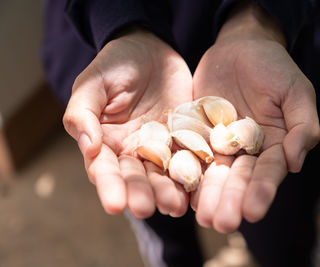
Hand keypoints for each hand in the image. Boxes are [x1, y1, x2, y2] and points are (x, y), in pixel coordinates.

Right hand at [63, 30, 191, 217]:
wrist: (149, 49)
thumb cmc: (114, 65)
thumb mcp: (92, 84)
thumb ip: (83, 114)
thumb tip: (88, 148)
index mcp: (106, 143)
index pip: (105, 169)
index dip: (109, 187)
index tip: (115, 204)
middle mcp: (133, 151)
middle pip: (136, 178)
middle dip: (141, 195)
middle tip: (147, 210)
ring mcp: (161, 147)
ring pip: (164, 174)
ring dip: (168, 191)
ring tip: (175, 206)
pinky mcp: (185, 138)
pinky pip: (190, 157)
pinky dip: (194, 173)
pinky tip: (198, 188)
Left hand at [191, 2, 319, 232]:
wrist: (240, 47)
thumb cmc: (274, 67)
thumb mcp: (296, 91)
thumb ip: (302, 126)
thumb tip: (294, 163)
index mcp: (274, 145)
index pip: (267, 172)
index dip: (261, 191)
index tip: (253, 212)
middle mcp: (246, 151)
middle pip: (238, 179)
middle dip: (231, 201)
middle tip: (222, 224)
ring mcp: (220, 144)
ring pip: (213, 173)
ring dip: (207, 195)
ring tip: (202, 217)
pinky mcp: (196, 133)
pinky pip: (189, 153)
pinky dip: (185, 172)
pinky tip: (179, 191)